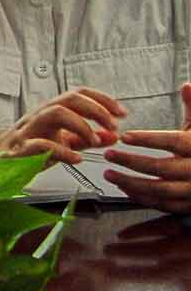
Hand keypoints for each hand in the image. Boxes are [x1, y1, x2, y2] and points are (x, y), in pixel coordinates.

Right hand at [0, 88, 126, 162]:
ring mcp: (29, 129)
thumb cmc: (30, 148)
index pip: (79, 94)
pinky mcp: (20, 148)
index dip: (103, 100)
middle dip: (96, 110)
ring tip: (95, 141)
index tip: (122, 113)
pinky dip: (62, 151)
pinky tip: (76, 158)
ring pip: (55, 113)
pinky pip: (41, 144)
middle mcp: (41, 115)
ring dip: (81, 125)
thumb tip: (112, 136)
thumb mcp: (64, 142)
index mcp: (52, 111)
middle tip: (112, 126)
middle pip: (70, 99)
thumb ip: (87, 139)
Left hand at [101, 82, 190, 214]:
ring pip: (160, 190)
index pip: (173, 142)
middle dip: (132, 162)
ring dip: (131, 183)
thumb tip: (187, 85)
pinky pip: (164, 204)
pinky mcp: (189, 205)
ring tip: (109, 173)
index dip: (149, 139)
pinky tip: (124, 188)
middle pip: (162, 168)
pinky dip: (142, 198)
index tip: (124, 136)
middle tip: (108, 154)